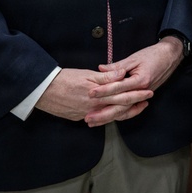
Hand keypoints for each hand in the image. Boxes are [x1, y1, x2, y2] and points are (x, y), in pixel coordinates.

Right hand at [36, 67, 152, 124]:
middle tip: (146, 103)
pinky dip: (108, 116)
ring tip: (134, 108)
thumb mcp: (88, 75)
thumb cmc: (65, 79)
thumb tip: (123, 75)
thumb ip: (107, 77)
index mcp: (99, 97)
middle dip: (134, 106)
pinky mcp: (78, 117)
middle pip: (119, 109)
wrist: (43, 90)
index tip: (149, 92)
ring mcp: (86, 115)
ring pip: (109, 116)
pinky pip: (98, 118)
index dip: (137, 95)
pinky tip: (112, 113)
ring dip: (123, 113)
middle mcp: (94, 109)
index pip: (123, 97)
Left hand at [84, 38, 185, 126]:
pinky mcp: (143, 97)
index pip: (119, 88)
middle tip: (88, 117)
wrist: (170, 57)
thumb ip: (117, 66)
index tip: (90, 93)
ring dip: (109, 117)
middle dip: (104, 112)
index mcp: (140, 80)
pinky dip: (119, 114)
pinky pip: (130, 109)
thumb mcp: (134, 57)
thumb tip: (100, 69)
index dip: (104, 90)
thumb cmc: (153, 55)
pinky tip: (109, 119)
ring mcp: (143, 96)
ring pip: (125, 110)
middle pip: (121, 105)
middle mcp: (142, 91)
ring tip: (94, 122)